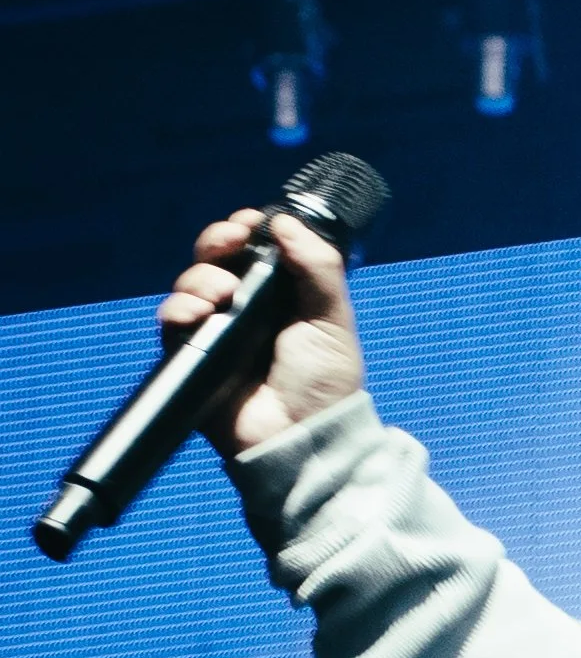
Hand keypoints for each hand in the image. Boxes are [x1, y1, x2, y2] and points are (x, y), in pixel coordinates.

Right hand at [158, 207, 366, 456]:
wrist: (303, 435)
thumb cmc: (324, 381)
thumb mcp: (332, 316)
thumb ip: (317, 266)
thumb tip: (284, 221)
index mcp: (278, 293)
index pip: (251, 248)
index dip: (245, 229)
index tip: (251, 223)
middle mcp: (243, 306)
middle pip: (214, 258)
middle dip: (217, 241)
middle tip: (232, 242)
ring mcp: (215, 330)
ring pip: (190, 284)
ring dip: (201, 277)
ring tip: (223, 294)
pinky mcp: (192, 355)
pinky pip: (171, 321)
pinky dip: (179, 309)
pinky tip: (198, 313)